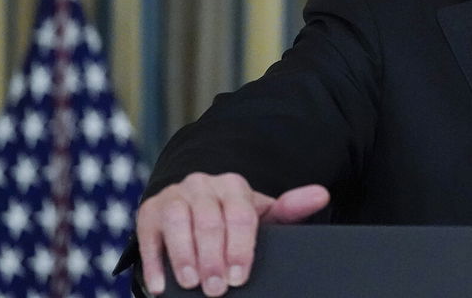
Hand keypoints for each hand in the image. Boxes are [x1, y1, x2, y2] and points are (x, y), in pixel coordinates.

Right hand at [135, 172, 328, 296]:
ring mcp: (175, 195)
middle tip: (216, 290)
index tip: (238, 277)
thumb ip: (291, 209)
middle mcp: (204, 185)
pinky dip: (154, 261)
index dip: (240, 249)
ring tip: (191, 284)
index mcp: (235, 186)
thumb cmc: (234, 220)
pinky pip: (149, 233)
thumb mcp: (262, 216)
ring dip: (184, 256)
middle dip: (213, 259)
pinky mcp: (149, 210)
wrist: (194, 208)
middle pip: (210, 222)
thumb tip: (322, 194)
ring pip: (178, 221)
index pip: (241, 216)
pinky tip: (161, 285)